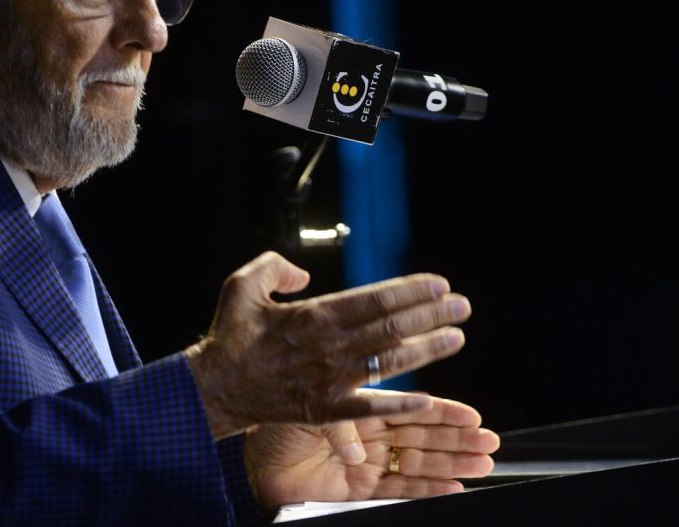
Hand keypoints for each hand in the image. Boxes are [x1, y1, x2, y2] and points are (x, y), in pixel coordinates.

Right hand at [185, 252, 469, 437]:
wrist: (216, 387)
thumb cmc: (230, 336)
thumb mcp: (242, 285)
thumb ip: (274, 268)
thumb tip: (303, 275)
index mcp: (312, 316)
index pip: (373, 299)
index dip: (410, 290)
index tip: (438, 284)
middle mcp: (328, 347)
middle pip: (390, 328)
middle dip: (431, 315)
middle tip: (462, 306)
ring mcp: (329, 380)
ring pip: (388, 362)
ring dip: (427, 350)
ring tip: (457, 338)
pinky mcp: (325, 409)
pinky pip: (369, 407)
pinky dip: (398, 404)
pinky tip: (427, 399)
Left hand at [243, 395, 498, 511]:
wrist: (246, 460)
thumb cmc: (272, 423)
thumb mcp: (312, 404)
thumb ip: (344, 411)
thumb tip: (370, 413)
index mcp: (359, 409)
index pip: (408, 408)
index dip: (441, 411)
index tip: (472, 413)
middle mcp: (367, 437)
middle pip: (422, 438)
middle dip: (457, 440)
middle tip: (490, 440)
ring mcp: (366, 464)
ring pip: (418, 464)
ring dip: (452, 464)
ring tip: (485, 463)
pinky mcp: (358, 491)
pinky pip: (398, 491)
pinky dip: (427, 490)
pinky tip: (454, 488)